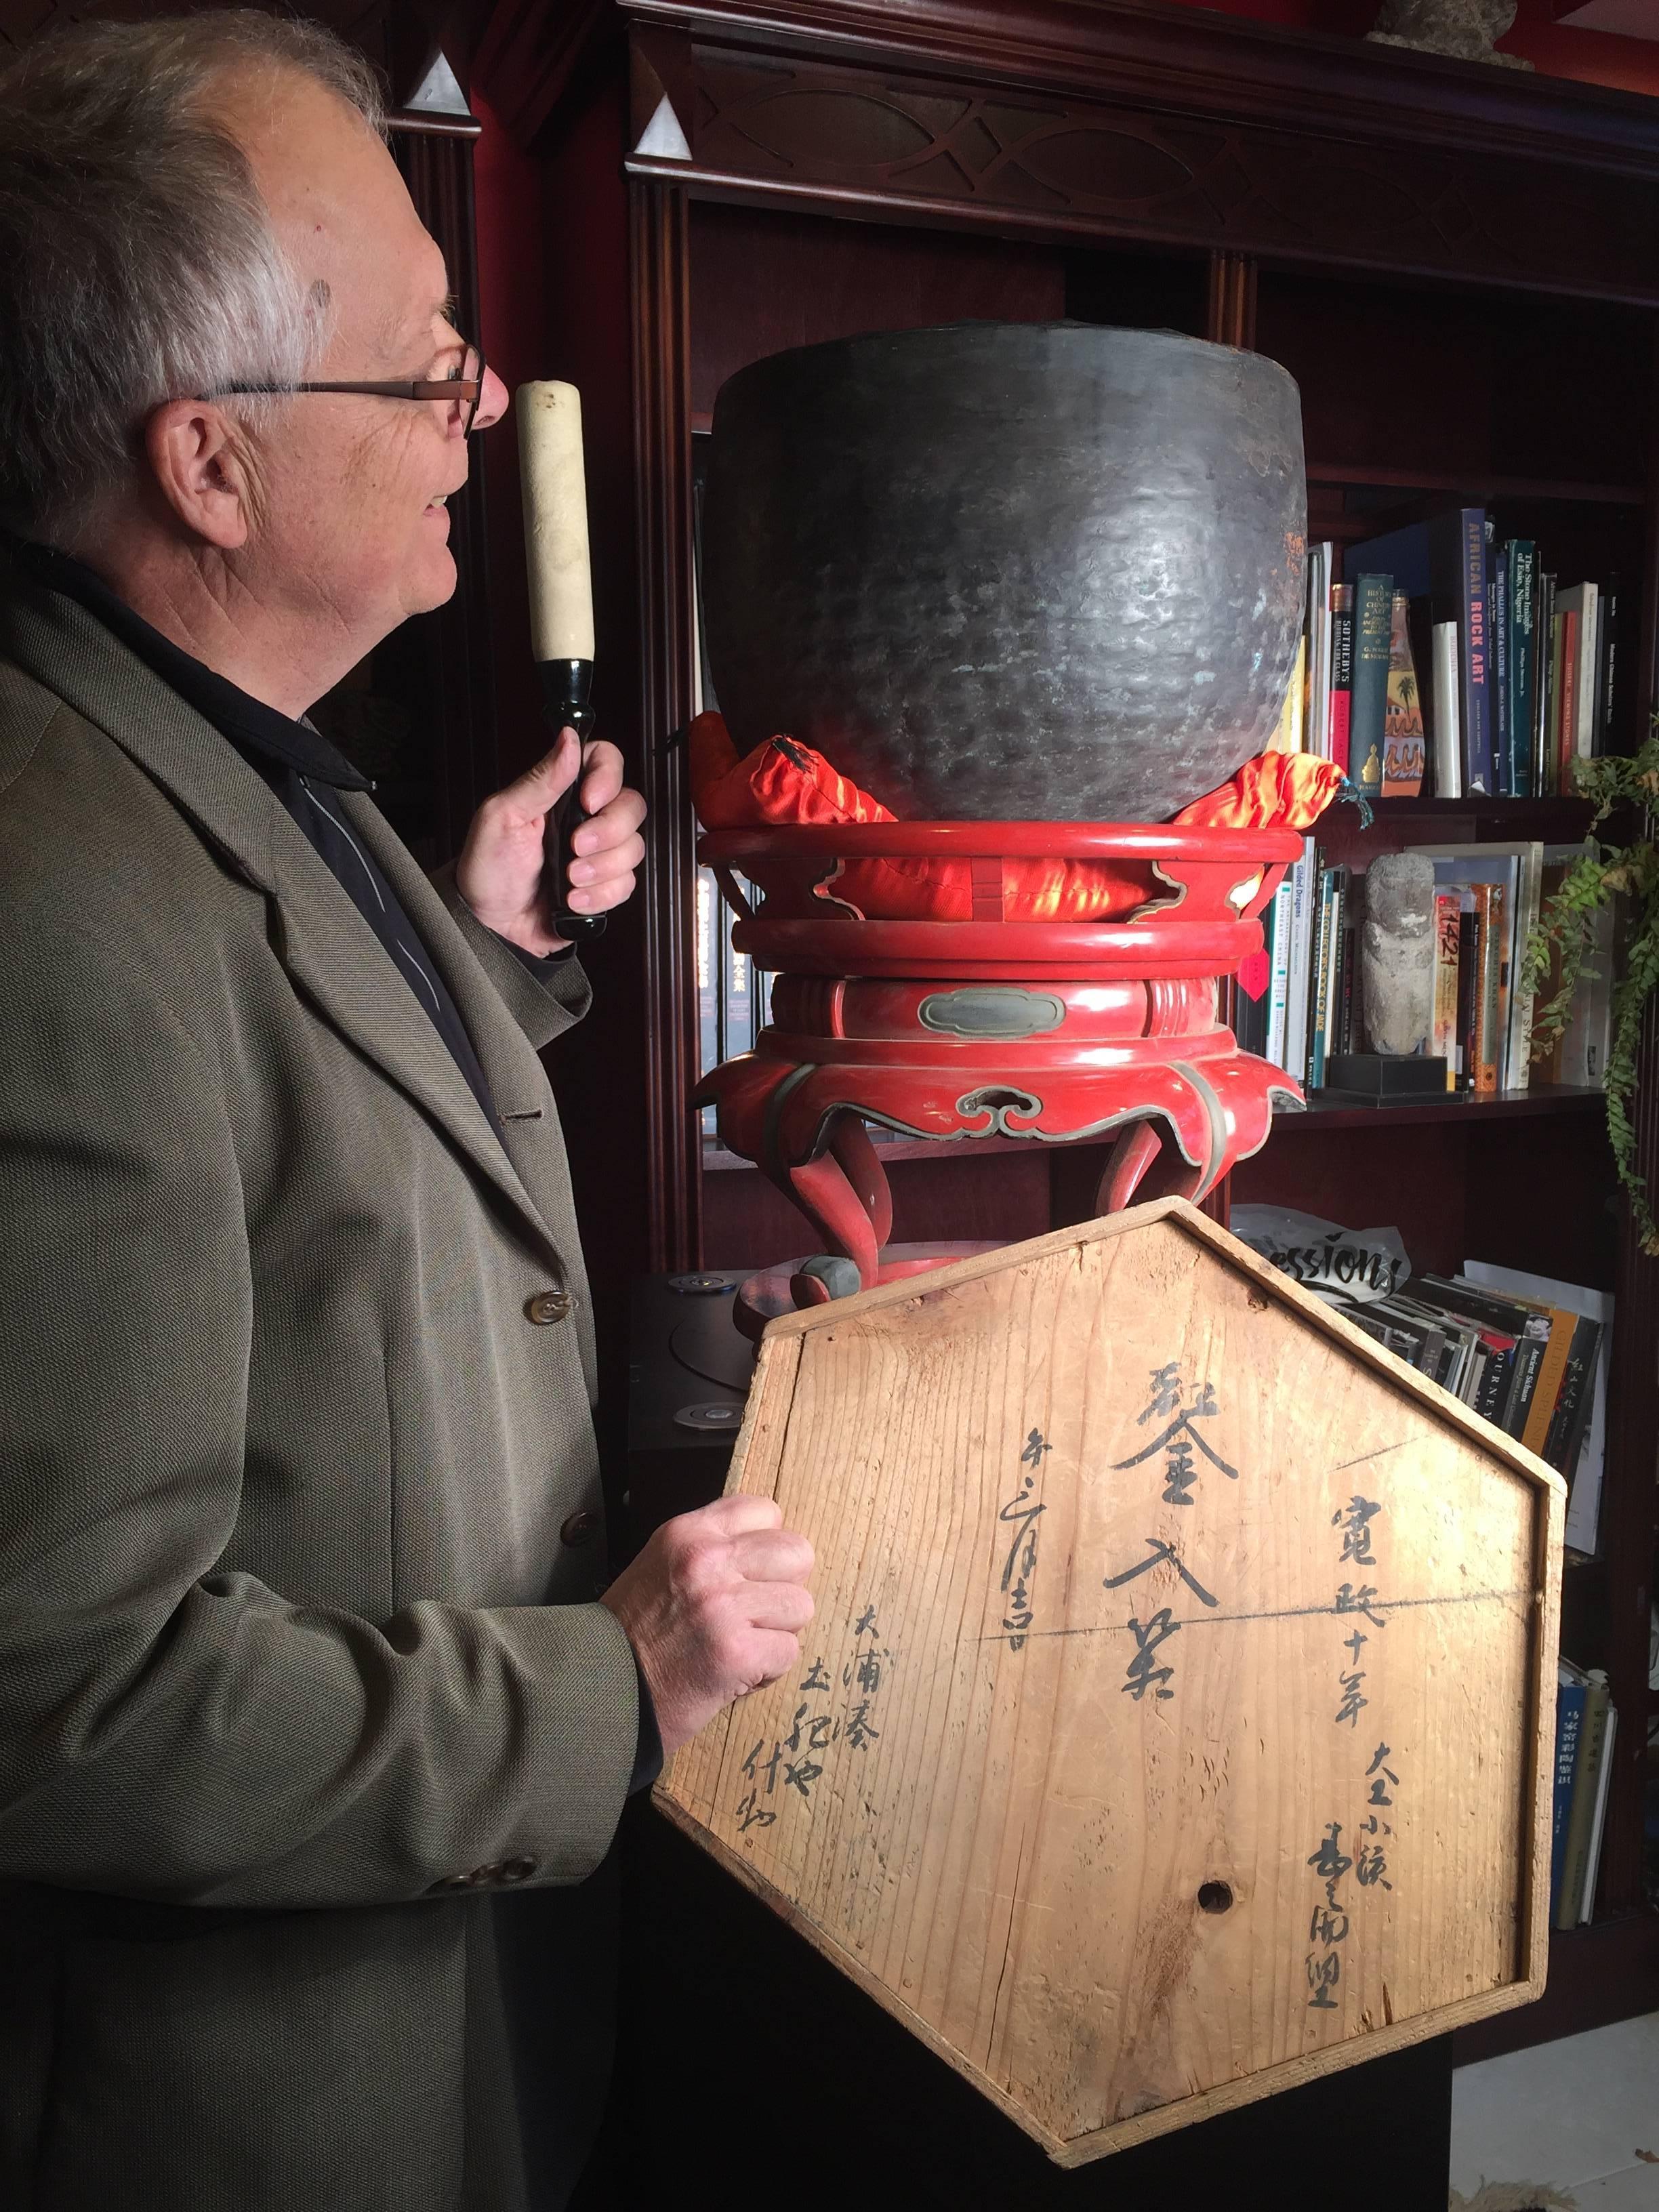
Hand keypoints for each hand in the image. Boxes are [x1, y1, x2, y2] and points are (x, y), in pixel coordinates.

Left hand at [455, 729, 646, 956]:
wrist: (489, 925)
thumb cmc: (487, 869)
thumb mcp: (503, 815)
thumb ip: (540, 778)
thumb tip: (567, 738)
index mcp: (560, 793)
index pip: (605, 761)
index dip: (606, 777)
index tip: (588, 800)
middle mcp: (584, 819)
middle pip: (632, 805)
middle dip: (608, 830)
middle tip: (575, 846)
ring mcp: (597, 854)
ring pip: (633, 848)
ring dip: (600, 868)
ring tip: (567, 879)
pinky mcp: (603, 887)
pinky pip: (626, 885)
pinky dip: (599, 896)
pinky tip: (572, 900)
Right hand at [600, 1496, 814, 1756]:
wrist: (600, 1688)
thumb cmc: (633, 1632)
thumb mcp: (661, 1563)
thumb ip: (711, 1547)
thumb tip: (768, 1547)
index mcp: (689, 1533)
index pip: (766, 1509)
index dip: (767, 1546)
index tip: (750, 1573)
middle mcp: (708, 1560)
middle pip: (797, 1553)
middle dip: (783, 1586)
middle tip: (753, 1613)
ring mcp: (723, 1606)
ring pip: (800, 1605)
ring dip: (777, 1632)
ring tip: (740, 1644)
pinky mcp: (736, 1653)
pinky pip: (788, 1651)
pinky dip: (768, 1670)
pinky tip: (735, 1673)